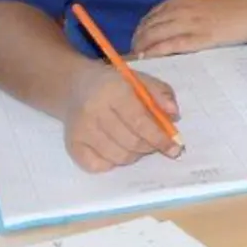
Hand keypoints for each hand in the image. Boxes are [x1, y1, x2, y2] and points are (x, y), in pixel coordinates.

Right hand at [63, 64, 182, 172]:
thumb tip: (174, 115)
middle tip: (156, 143)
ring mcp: (81, 130)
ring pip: (118, 156)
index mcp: (113, 90)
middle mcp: (94, 111)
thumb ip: (161, 93)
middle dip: (150, 147)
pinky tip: (118, 148)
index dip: (160, 138)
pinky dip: (114, 162)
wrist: (76, 87)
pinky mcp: (72, 145)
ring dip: (135, 155)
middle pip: (130, 142)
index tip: (174, 148)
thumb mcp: (140, 80)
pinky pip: (99, 166)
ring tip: (138, 143)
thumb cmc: (115, 85)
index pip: (140, 121)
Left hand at [130, 0, 246, 58]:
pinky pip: (171, 45)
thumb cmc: (238, 6)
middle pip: (149, 27)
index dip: (140, 31)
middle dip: (137, 41)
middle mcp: (182, 9)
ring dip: (142, 48)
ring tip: (138, 60)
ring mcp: (191, 23)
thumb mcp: (206, 4)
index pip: (150, 16)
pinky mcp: (201, 37)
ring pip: (156, 36)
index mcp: (182, 0)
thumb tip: (172, 28)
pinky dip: (156, 52)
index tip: (136, 42)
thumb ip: (188, 13)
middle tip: (133, 56)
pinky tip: (148, 58)